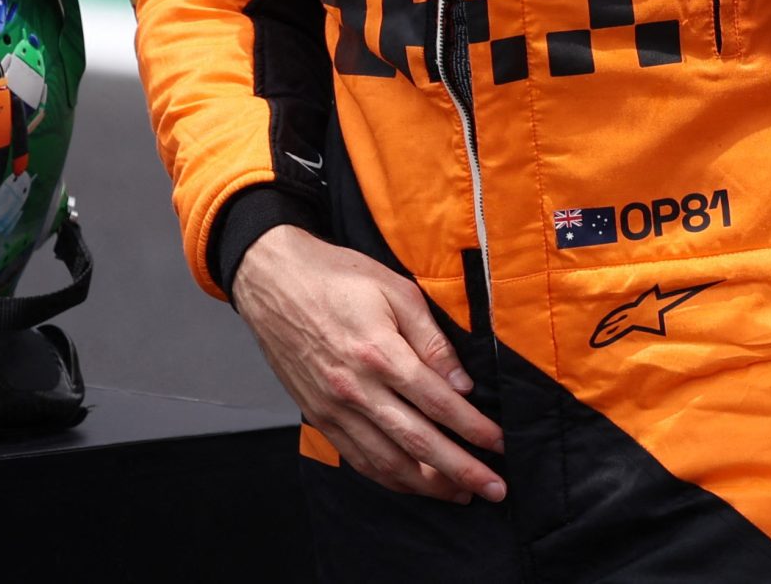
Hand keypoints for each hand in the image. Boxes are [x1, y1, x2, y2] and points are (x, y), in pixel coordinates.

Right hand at [230, 226, 505, 502]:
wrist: (271, 280)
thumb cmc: (335, 277)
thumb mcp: (395, 289)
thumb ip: (431, 340)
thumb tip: (461, 384)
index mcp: (379, 352)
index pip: (438, 402)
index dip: (474, 428)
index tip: (499, 443)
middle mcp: (355, 388)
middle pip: (418, 442)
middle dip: (462, 470)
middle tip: (494, 489)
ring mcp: (333, 408)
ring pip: (388, 461)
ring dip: (429, 485)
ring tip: (461, 494)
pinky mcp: (318, 416)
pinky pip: (359, 459)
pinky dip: (390, 478)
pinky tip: (413, 483)